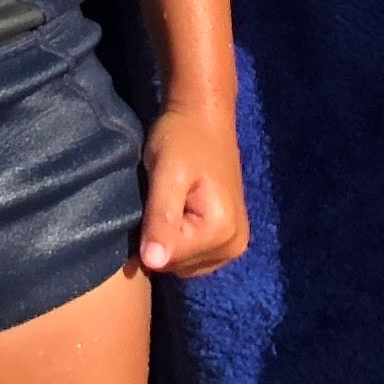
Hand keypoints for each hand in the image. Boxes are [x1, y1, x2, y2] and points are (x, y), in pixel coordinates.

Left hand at [137, 101, 248, 277]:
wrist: (203, 118)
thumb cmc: (181, 138)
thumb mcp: (166, 173)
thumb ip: (162, 218)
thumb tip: (153, 263)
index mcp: (222, 232)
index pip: (167, 260)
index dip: (149, 235)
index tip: (153, 200)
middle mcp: (234, 246)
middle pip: (176, 266)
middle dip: (160, 238)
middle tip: (161, 198)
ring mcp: (233, 246)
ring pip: (182, 264)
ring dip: (168, 239)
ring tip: (169, 202)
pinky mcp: (227, 240)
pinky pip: (192, 257)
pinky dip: (178, 239)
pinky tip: (177, 211)